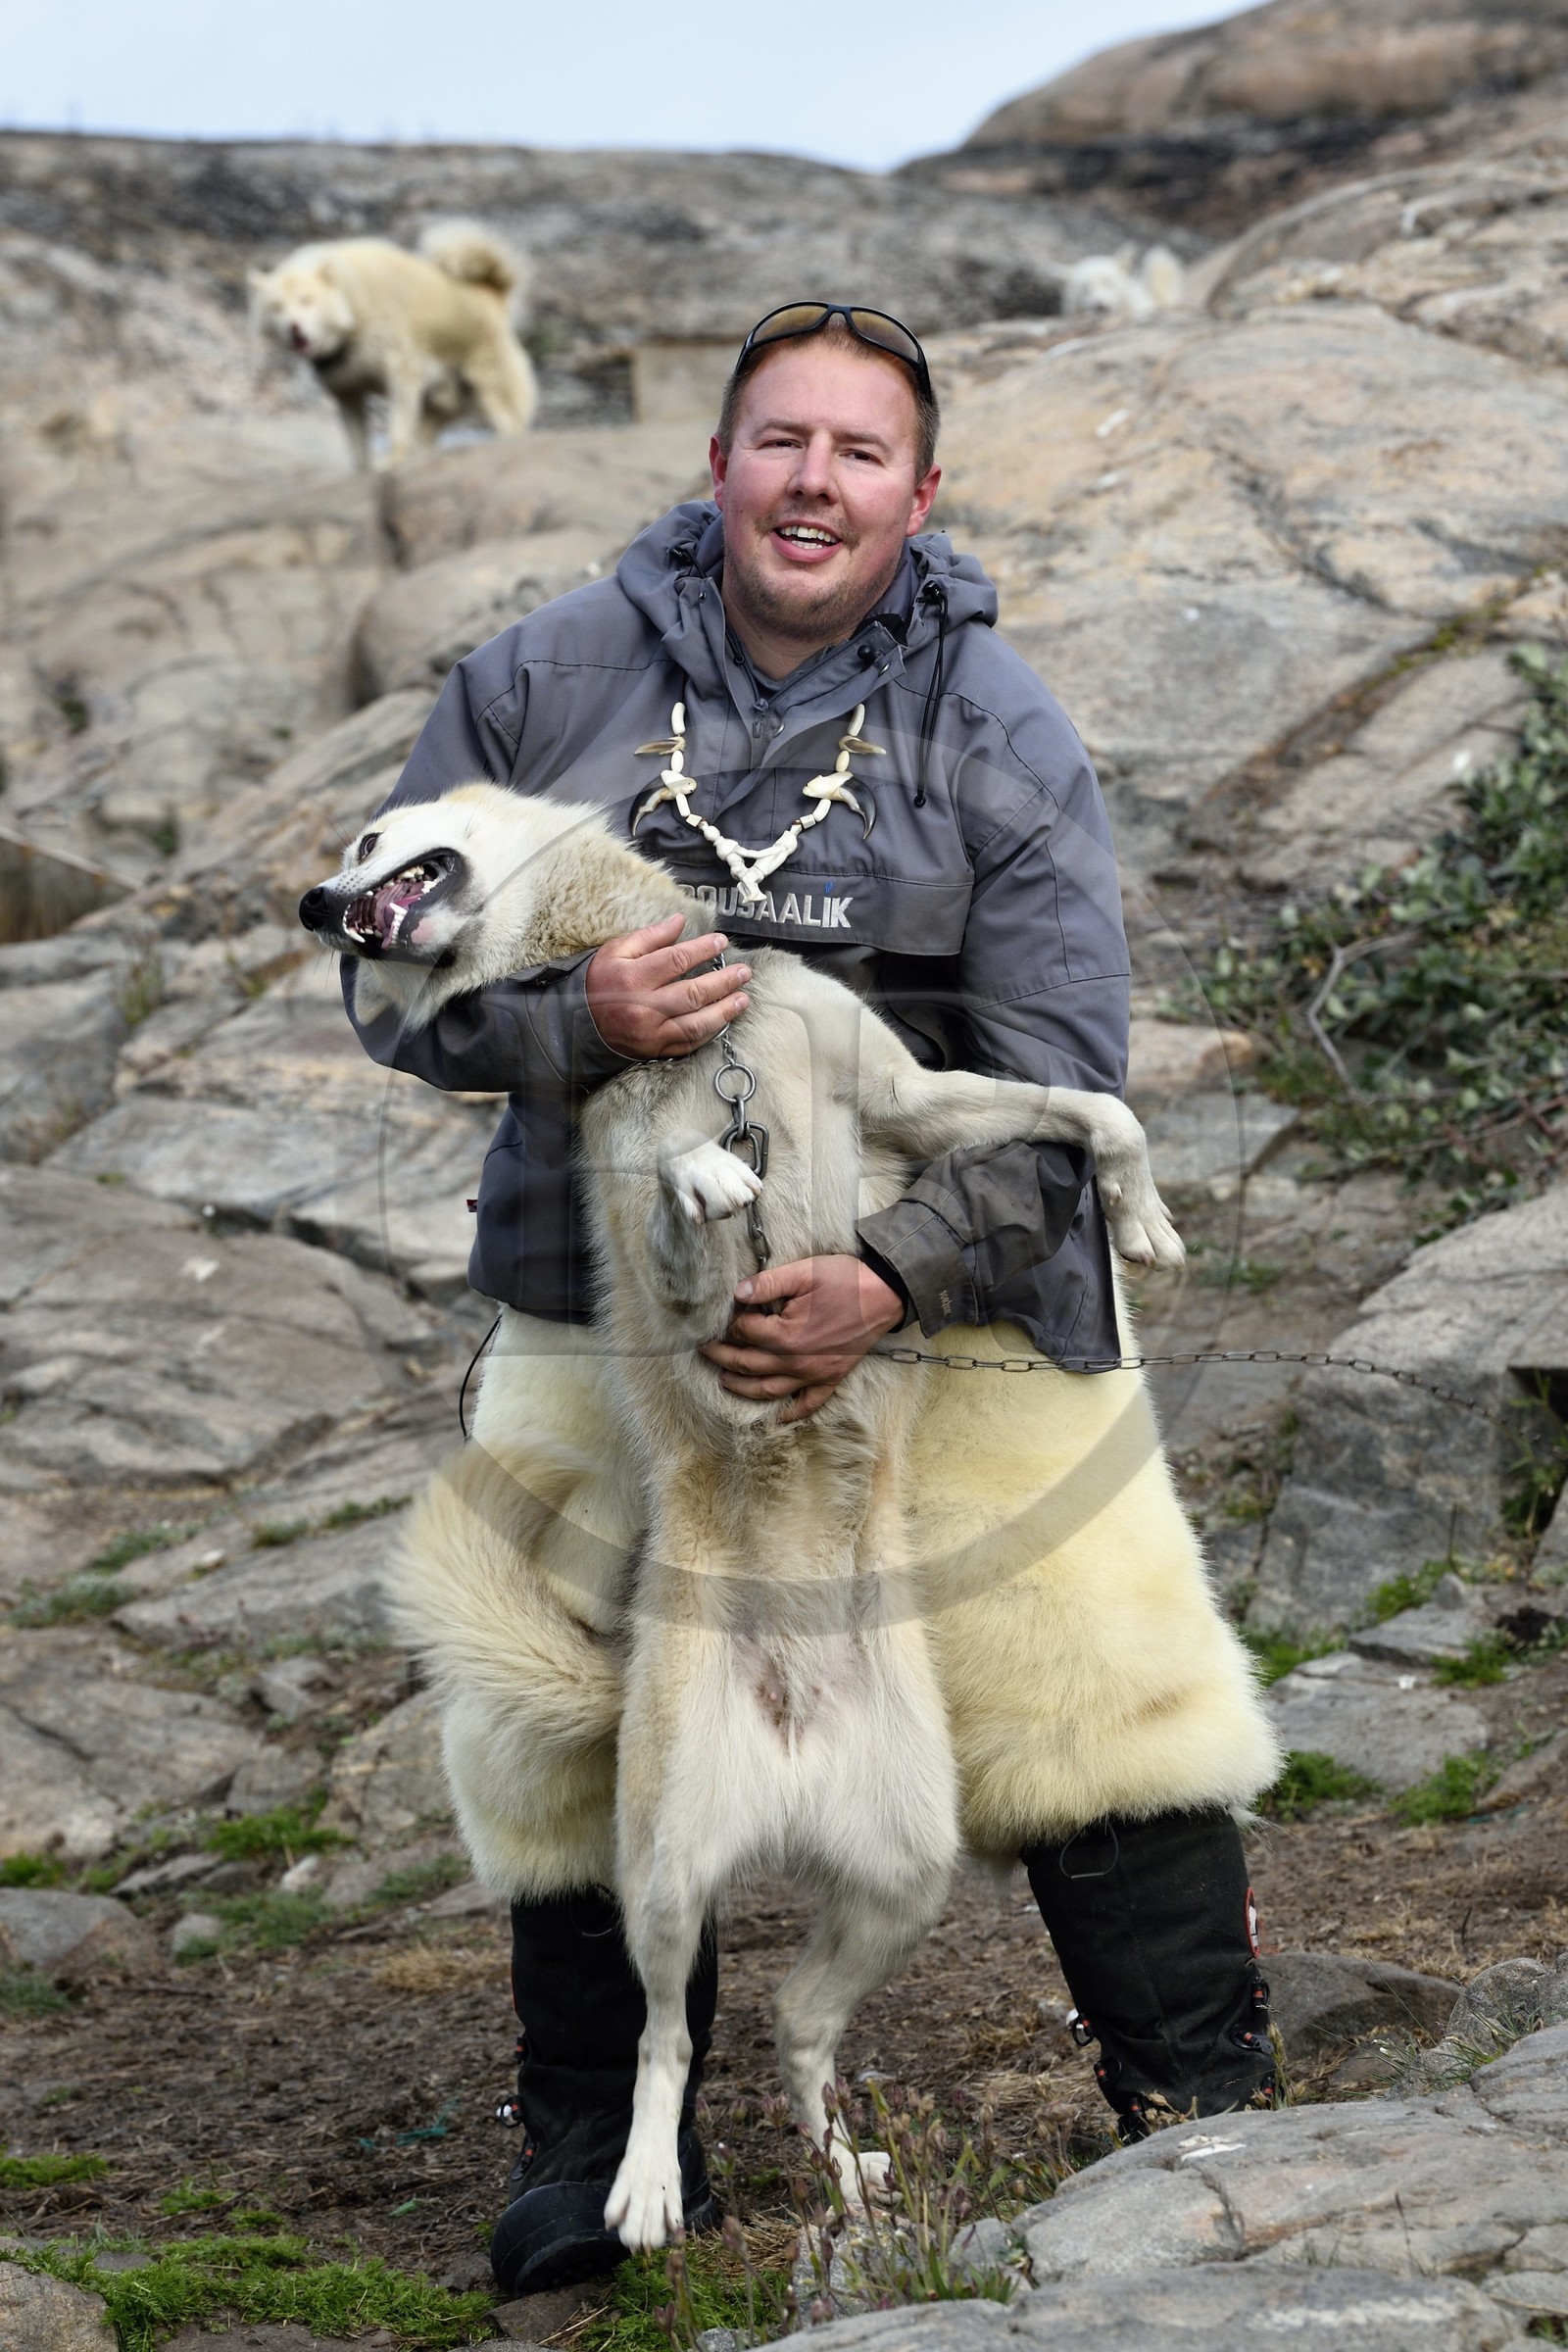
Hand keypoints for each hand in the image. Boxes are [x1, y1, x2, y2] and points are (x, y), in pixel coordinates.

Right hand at [586, 915, 749, 1058]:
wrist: (578, 1024)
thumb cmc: (600, 981)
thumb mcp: (616, 951)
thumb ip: (650, 936)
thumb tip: (680, 920)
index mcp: (634, 978)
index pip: (677, 960)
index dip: (703, 950)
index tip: (721, 942)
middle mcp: (644, 1007)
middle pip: (694, 993)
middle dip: (724, 982)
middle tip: (745, 972)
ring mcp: (651, 1033)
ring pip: (696, 1023)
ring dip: (725, 1011)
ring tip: (743, 998)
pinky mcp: (655, 1050)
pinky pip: (688, 1043)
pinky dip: (709, 1032)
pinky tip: (724, 1020)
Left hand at [701, 1254, 904, 1421]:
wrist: (885, 1295)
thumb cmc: (844, 1280)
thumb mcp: (804, 1272)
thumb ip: (768, 1283)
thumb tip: (737, 1293)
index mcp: (785, 1335)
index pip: (744, 1333)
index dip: (729, 1324)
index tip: (718, 1319)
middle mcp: (795, 1361)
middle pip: (748, 1364)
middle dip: (722, 1357)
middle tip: (703, 1351)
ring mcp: (813, 1374)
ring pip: (769, 1390)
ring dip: (743, 1388)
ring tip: (724, 1381)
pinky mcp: (831, 1378)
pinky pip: (808, 1403)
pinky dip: (791, 1413)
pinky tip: (777, 1416)